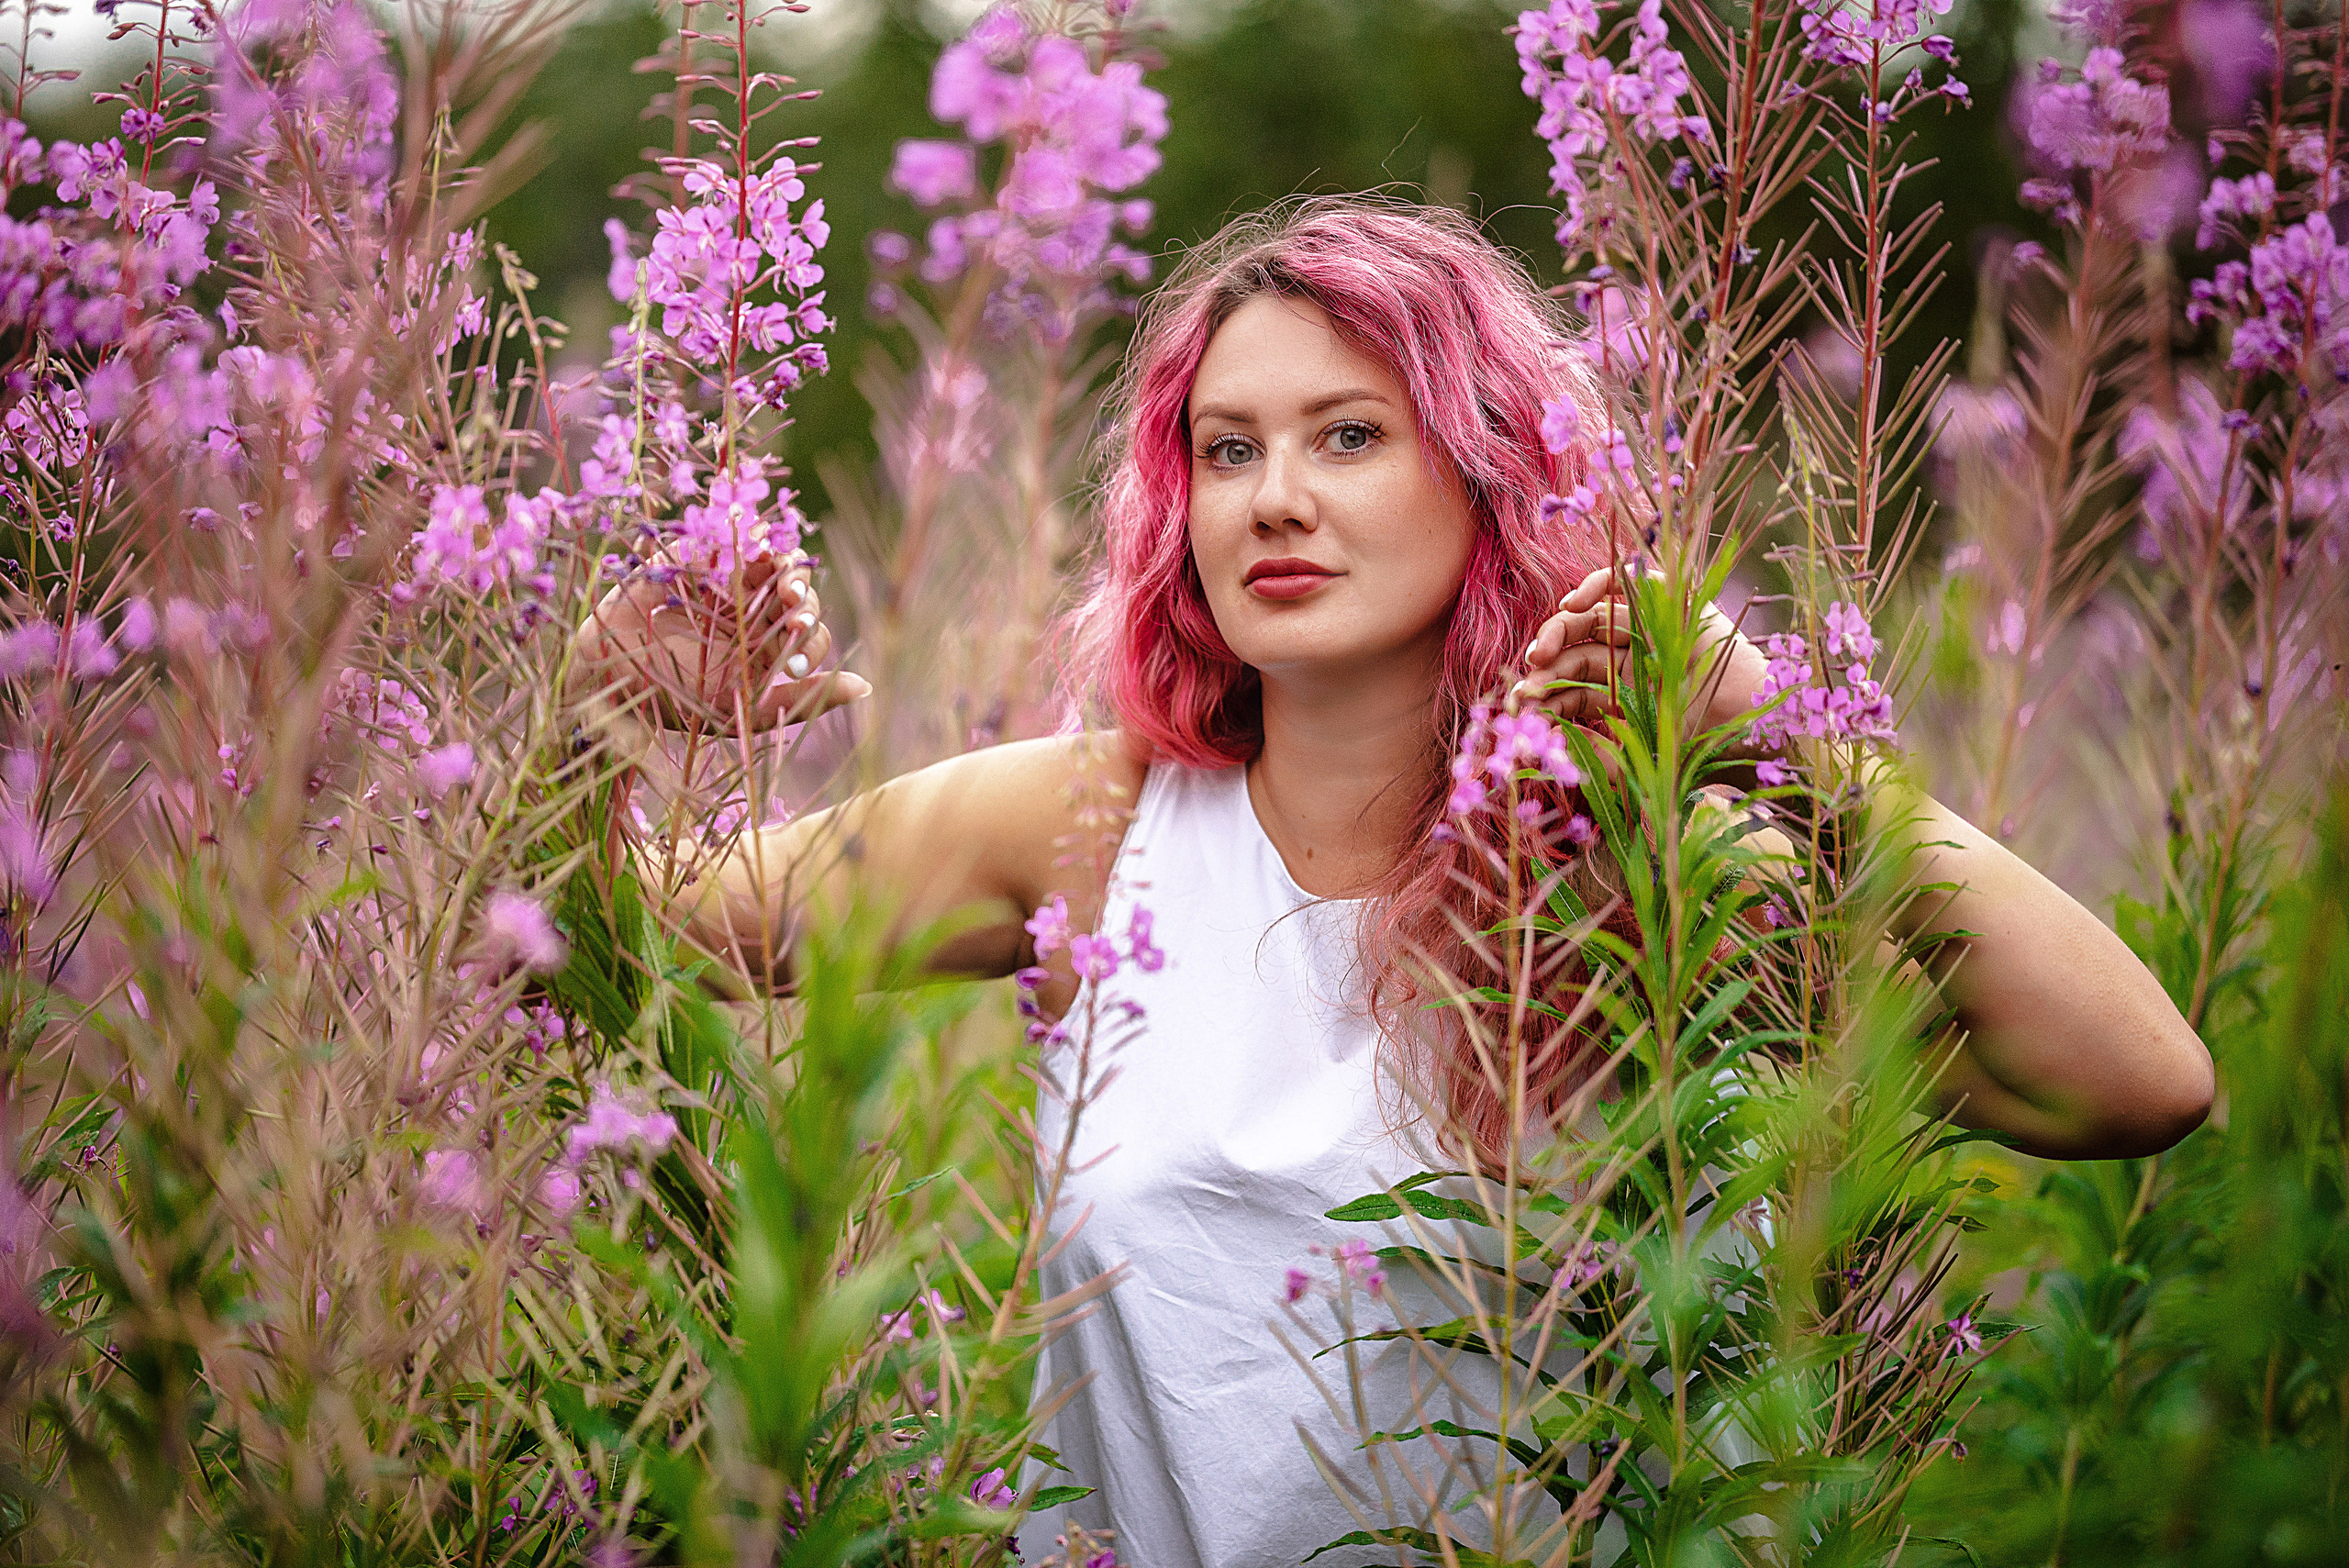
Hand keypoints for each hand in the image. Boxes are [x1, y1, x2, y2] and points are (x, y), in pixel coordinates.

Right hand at [573, 551, 870, 730]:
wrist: (599, 681)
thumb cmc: (669, 705)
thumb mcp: (738, 711)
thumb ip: (801, 699)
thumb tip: (867, 686)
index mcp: (766, 657)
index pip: (808, 637)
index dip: (808, 635)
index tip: (794, 638)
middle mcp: (751, 623)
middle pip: (795, 598)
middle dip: (800, 597)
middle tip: (792, 600)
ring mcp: (723, 593)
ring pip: (769, 569)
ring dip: (781, 568)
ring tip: (781, 573)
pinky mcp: (692, 569)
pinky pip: (724, 548)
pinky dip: (740, 543)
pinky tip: (752, 545)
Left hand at [1512, 566, 1770, 741]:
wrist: (1741, 728)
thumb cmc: (1691, 750)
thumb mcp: (1630, 760)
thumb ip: (1589, 758)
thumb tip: (1536, 756)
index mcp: (1615, 694)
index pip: (1566, 686)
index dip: (1541, 693)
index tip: (1519, 707)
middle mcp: (1625, 660)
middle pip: (1572, 651)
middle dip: (1544, 666)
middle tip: (1526, 682)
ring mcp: (1644, 631)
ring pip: (1590, 618)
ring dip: (1558, 630)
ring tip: (1540, 652)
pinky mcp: (1666, 605)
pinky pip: (1623, 582)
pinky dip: (1594, 584)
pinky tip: (1571, 604)